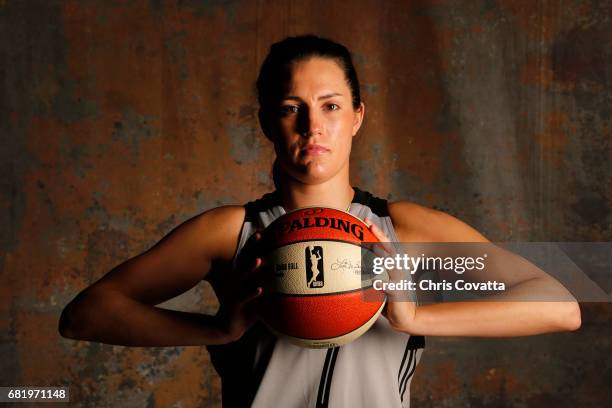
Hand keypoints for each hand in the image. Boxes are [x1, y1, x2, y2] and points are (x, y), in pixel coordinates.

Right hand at [217, 232, 267, 341]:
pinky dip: (252, 293)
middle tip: (259, 234)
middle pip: (245, 259)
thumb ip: (267, 280)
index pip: (249, 254)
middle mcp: (237, 279)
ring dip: (251, 268)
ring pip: (243, 277)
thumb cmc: (247, 307)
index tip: (264, 228)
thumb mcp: (255, 291)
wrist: (229, 327)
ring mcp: (234, 291)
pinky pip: (244, 298)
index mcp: (242, 275)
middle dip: (251, 247)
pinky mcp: (234, 304)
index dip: (255, 242)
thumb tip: (288, 269)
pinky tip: (260, 289)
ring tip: (259, 260)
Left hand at [364, 218, 416, 332]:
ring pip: (390, 264)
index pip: (384, 244)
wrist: (403, 316)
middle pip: (389, 248)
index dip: (377, 232)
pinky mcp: (398, 293)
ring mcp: (398, 279)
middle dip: (380, 236)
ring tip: (374, 246)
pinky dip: (383, 283)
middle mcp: (396, 268)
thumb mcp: (378, 282)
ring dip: (382, 254)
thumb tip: (346, 264)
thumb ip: (367, 273)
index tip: (366, 221)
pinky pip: (390, 287)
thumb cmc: (388, 297)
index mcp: (391, 265)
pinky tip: (376, 282)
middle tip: (370, 225)